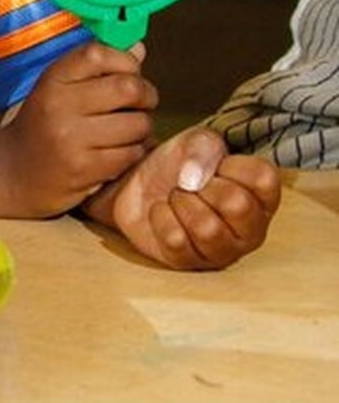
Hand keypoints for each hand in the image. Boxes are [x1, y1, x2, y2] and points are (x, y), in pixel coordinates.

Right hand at [0, 42, 156, 216]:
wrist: (12, 171)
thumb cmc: (42, 126)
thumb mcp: (58, 90)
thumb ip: (96, 69)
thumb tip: (138, 49)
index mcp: (52, 79)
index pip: (99, 54)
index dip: (126, 61)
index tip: (129, 73)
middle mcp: (58, 104)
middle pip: (128, 87)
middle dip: (146, 96)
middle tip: (140, 104)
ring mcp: (70, 138)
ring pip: (138, 124)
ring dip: (141, 129)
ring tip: (125, 132)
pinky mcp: (83, 168)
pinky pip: (132, 154)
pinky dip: (133, 153)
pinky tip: (116, 152)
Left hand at [86, 126, 282, 269]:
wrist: (138, 183)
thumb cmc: (180, 164)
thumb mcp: (196, 141)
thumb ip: (204, 148)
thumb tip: (194, 179)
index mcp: (262, 196)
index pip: (263, 178)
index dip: (230, 165)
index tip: (217, 166)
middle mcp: (252, 229)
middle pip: (238, 205)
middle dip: (203, 186)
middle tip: (191, 184)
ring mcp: (223, 251)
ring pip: (208, 229)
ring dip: (181, 202)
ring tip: (176, 197)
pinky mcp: (189, 262)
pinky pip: (176, 240)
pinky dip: (160, 217)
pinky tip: (161, 211)